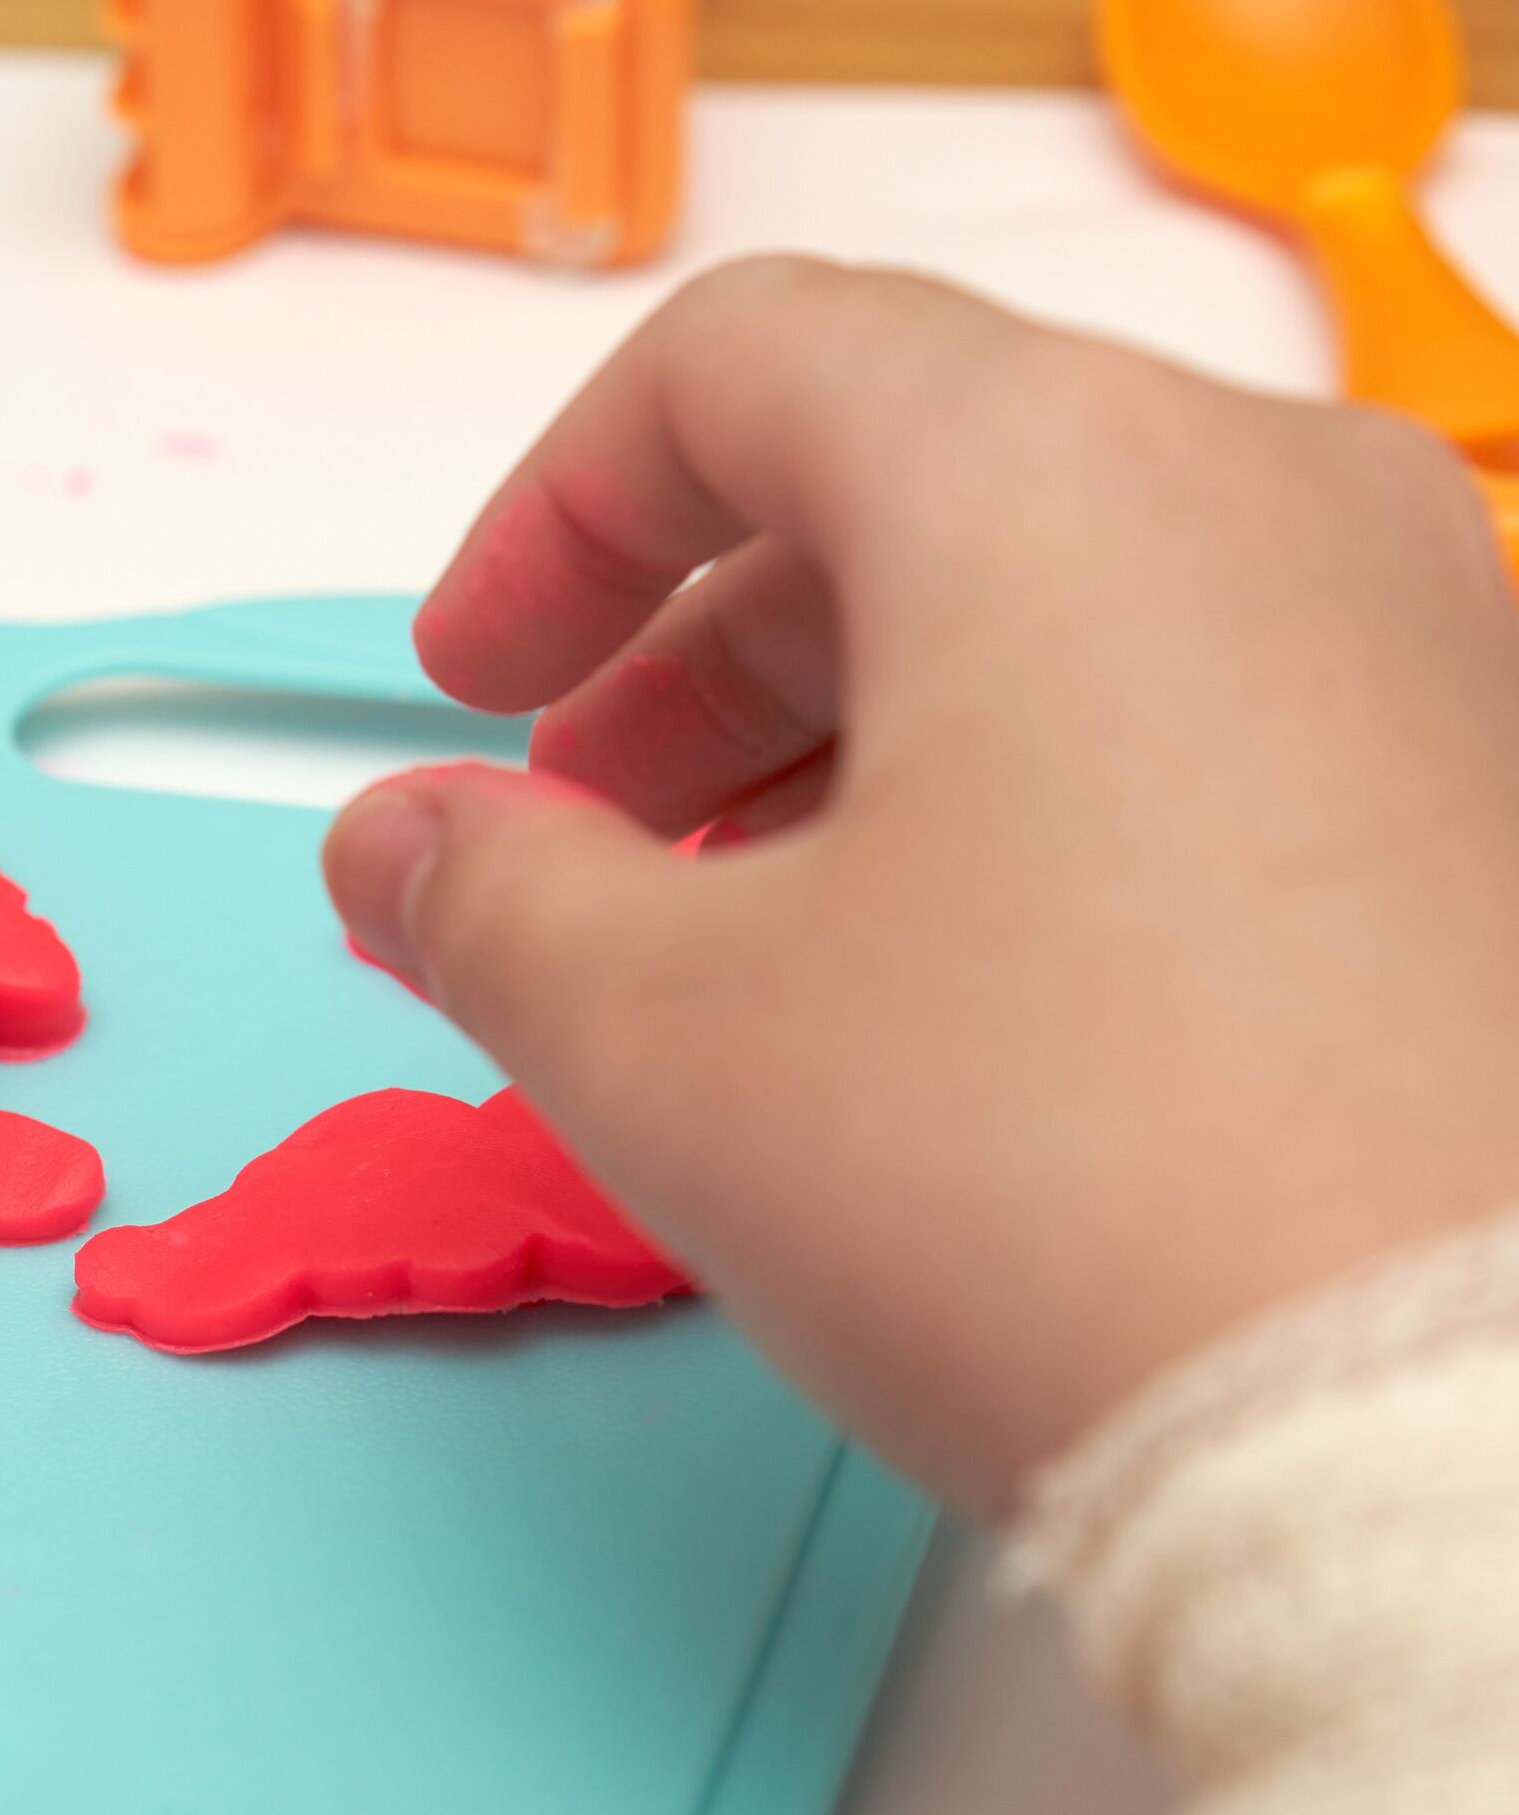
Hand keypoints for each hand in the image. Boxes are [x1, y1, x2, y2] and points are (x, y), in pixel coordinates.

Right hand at [323, 258, 1518, 1509]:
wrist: (1468, 1449)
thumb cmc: (1059, 1192)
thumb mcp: (664, 1039)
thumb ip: (485, 899)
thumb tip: (406, 845)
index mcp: (1051, 472)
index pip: (740, 365)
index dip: (553, 513)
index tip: (468, 682)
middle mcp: (1278, 497)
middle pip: (919, 479)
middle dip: (700, 654)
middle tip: (586, 840)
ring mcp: (1445, 646)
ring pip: (1086, 604)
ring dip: (872, 732)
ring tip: (766, 940)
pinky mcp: (1517, 807)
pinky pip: (1235, 719)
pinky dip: (1056, 796)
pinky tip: (983, 1000)